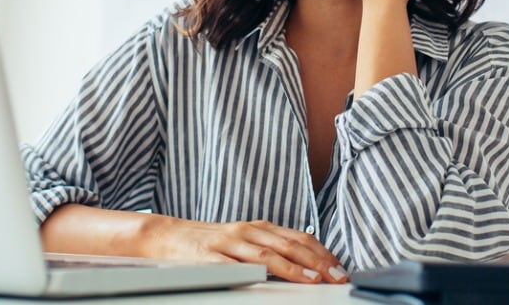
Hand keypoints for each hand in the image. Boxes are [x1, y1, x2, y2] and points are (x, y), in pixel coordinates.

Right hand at [141, 217, 347, 283]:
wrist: (167, 236)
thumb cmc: (210, 243)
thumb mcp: (245, 241)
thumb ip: (271, 249)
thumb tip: (307, 264)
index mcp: (259, 228)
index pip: (298, 238)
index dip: (322, 253)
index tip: (340, 268)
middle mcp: (247, 232)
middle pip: (288, 245)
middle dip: (317, 262)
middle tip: (337, 276)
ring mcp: (228, 243)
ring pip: (265, 255)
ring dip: (292, 268)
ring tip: (313, 279)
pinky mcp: (208, 258)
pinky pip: (232, 266)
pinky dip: (251, 272)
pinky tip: (265, 280)